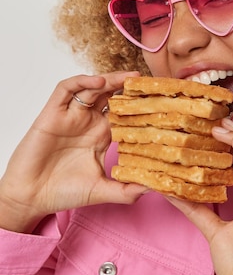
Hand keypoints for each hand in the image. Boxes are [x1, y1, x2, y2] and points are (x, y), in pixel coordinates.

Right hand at [0, 72, 145, 232]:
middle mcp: (88, 122)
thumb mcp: (102, 190)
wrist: (31, 197)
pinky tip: (98, 82)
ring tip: (128, 78)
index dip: (140, 104)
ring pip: (92, 87)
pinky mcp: (53, 113)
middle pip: (111, 95)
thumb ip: (127, 190)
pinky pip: (66, 89)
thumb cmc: (63, 192)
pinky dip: (82, 81)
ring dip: (110, 79)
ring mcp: (71, 115)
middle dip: (129, 86)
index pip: (125, 112)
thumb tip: (154, 187)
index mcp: (102, 135)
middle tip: (148, 81)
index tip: (160, 99)